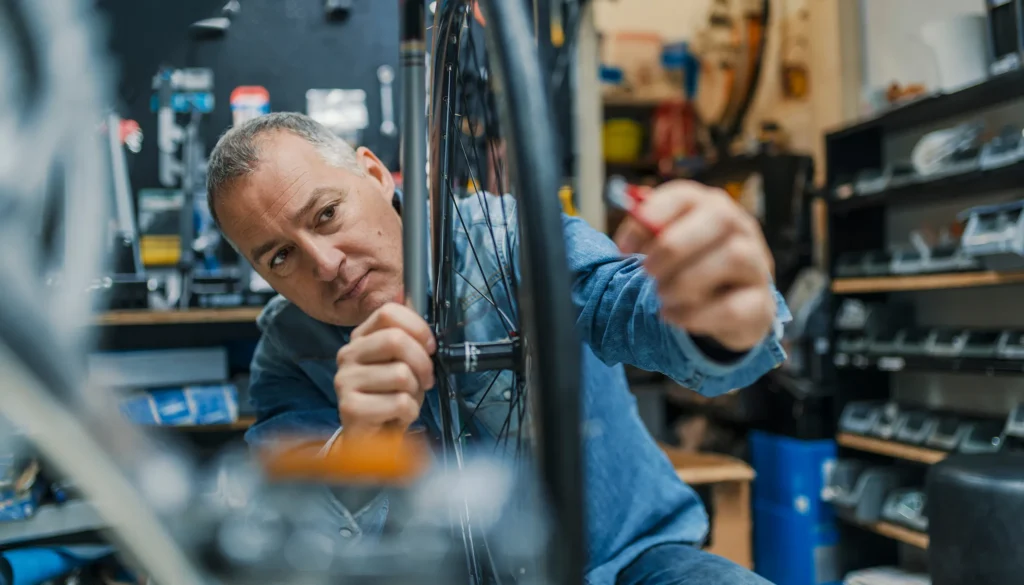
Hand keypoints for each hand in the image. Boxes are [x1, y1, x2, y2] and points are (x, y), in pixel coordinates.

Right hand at [335, 303, 435, 436]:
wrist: (373, 439)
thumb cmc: (390, 397)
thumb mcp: (402, 363)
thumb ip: (408, 338)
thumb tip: (414, 306)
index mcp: (360, 338)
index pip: (388, 312)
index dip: (418, 327)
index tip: (430, 346)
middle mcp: (347, 355)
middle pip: (395, 340)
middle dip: (422, 362)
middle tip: (426, 379)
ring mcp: (345, 381)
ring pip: (401, 374)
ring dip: (415, 392)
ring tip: (406, 400)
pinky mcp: (350, 407)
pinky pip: (399, 402)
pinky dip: (409, 412)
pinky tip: (398, 416)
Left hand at [614, 180, 775, 351]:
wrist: (733, 308)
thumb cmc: (694, 268)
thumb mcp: (670, 247)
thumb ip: (648, 236)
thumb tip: (624, 244)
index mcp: (711, 207)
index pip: (685, 195)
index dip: (651, 217)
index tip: (623, 248)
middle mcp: (740, 229)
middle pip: (719, 217)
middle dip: (674, 247)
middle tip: (647, 272)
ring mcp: (756, 265)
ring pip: (733, 257)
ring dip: (686, 281)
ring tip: (662, 295)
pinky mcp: (760, 304)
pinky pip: (734, 307)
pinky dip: (695, 315)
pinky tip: (672, 316)